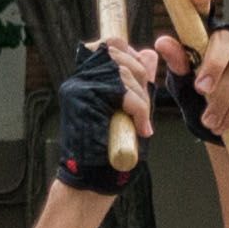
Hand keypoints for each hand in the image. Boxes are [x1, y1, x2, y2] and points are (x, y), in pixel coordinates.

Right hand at [51, 38, 160, 193]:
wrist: (92, 183)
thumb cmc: (111, 154)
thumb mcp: (131, 112)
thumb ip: (138, 84)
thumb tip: (149, 54)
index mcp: (87, 79)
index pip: (111, 44)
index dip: (131, 54)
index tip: (142, 80)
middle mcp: (79, 79)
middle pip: (120, 53)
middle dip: (141, 79)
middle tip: (143, 110)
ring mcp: (78, 88)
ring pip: (123, 71)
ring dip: (141, 98)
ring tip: (141, 122)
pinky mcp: (82, 99)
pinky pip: (122, 91)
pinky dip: (139, 108)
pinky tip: (141, 128)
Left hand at [154, 14, 228, 142]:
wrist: (225, 127)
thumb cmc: (199, 98)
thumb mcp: (182, 83)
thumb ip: (177, 64)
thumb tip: (162, 43)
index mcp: (205, 37)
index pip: (203, 13)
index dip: (201, 2)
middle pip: (225, 43)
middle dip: (213, 66)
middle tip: (201, 89)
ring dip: (221, 100)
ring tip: (207, 121)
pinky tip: (220, 125)